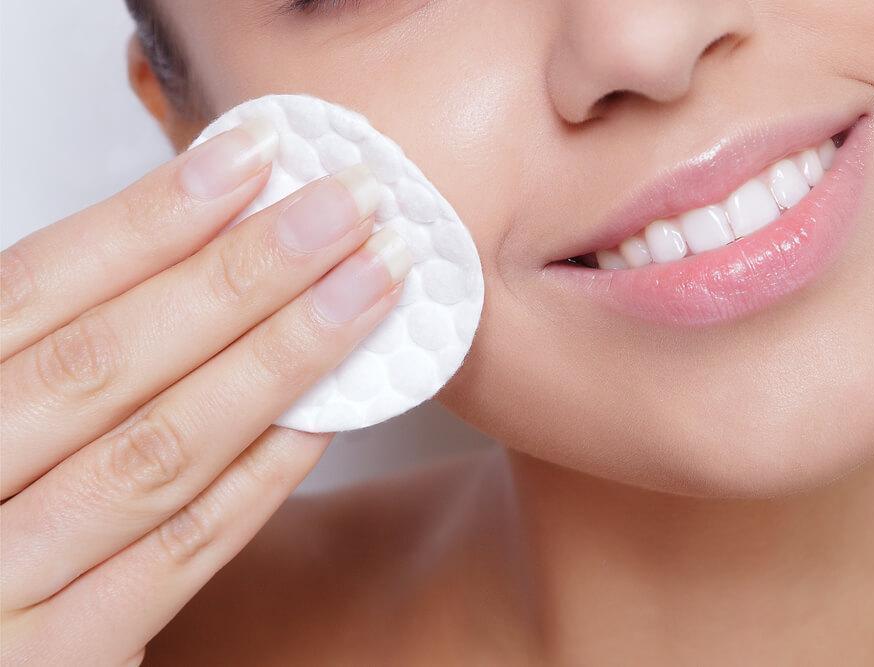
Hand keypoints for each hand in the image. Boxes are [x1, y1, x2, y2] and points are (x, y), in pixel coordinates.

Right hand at [0, 120, 408, 665]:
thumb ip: (51, 353)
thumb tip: (195, 241)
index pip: (35, 289)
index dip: (149, 218)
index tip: (254, 155)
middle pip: (107, 359)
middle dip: (243, 272)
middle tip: (350, 204)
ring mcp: (2, 584)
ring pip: (159, 449)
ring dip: (280, 355)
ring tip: (371, 285)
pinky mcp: (67, 662)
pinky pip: (184, 550)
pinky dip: (263, 470)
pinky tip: (331, 408)